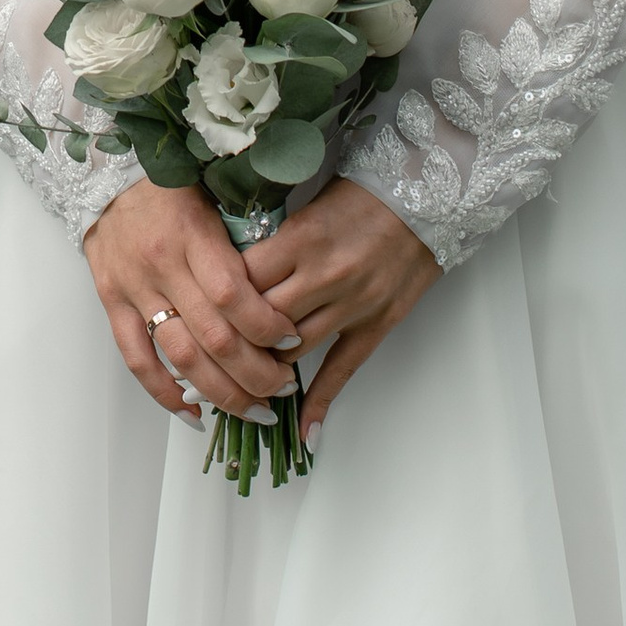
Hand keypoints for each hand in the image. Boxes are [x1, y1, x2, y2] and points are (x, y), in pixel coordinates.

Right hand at [84, 181, 304, 420]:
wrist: (107, 172)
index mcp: (192, 233)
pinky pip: (137, 360)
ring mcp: (133, 287)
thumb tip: (284, 293)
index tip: (292, 340)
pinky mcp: (112, 302)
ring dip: (222, 392)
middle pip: (214, 336)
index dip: (267, 326)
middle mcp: (161, 264)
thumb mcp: (214, 197)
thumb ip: (243, 243)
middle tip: (282, 388)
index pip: (234, 295)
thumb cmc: (173, 186)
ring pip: (181, 356)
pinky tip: (193, 414)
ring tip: (253, 410)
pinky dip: (164, 393)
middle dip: (255, 372)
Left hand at [239, 179, 436, 450]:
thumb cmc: (359, 196)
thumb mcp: (306, 206)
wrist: (424, 198)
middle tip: (213, 350)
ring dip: (267, 366)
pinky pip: (341, 370)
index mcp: (301, 239)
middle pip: (262, 321)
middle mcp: (324, 275)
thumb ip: (271, 242)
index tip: (201, 308)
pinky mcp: (376, 325)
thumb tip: (228, 272)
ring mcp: (351, 305)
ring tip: (244, 378)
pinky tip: (303, 429)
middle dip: (236, 339)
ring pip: (293, 350)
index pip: (242, 280)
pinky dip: (319, 402)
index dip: (218, 298)